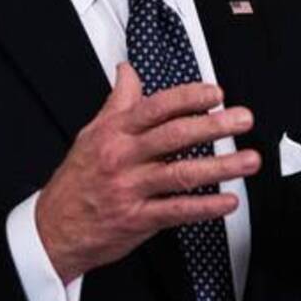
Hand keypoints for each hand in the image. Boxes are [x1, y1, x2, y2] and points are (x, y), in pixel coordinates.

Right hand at [36, 63, 260, 282]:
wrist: (52, 229)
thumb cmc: (77, 179)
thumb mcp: (91, 133)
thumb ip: (117, 101)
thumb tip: (127, 70)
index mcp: (115, 132)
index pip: (157, 107)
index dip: (188, 98)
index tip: (216, 93)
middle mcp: (124, 158)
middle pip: (175, 136)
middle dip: (214, 126)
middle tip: (243, 119)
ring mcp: (131, 189)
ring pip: (182, 173)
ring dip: (221, 167)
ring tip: (249, 160)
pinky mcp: (137, 219)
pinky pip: (177, 211)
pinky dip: (206, 207)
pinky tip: (228, 201)